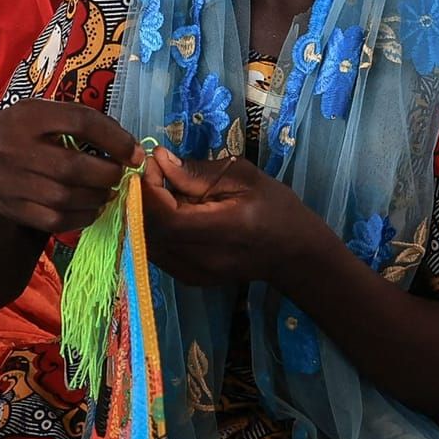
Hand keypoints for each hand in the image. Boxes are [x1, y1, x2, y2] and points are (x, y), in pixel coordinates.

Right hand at [0, 98, 141, 236]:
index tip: (135, 153)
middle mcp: (16, 148)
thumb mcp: (39, 113)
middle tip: (119, 175)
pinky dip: (81, 217)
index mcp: (28, 116)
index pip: (81, 122)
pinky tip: (91, 209)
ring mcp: (12, 182)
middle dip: (107, 174)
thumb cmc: (19, 134)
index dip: (115, 138)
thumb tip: (125, 142)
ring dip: (97, 197)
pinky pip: (55, 220)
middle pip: (74, 166)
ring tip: (106, 191)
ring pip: (66, 197)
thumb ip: (75, 119)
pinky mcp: (14, 208)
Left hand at [140, 148, 310, 287]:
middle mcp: (202, 259)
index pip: (165, 216)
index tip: (154, 163)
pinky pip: (157, 251)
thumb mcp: (243, 177)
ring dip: (148, 213)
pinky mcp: (189, 279)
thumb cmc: (275, 207)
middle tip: (158, 172)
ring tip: (168, 191)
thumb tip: (159, 160)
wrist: (293, 252)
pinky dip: (156, 229)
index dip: (150, 188)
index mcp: (221, 230)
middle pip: (149, 230)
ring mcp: (193, 274)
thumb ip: (198, 172)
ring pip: (147, 241)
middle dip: (145, 197)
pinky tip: (176, 214)